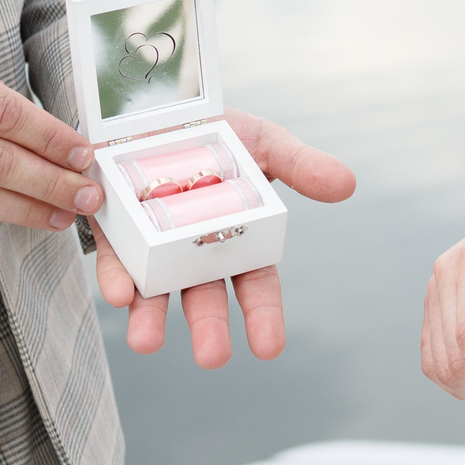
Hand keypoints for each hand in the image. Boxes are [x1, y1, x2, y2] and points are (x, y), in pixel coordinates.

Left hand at [91, 108, 354, 369]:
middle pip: (204, 298)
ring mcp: (154, 249)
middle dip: (208, 328)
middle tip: (212, 356)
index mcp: (239, 243)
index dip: (263, 317)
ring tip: (147, 342)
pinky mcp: (117, 232)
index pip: (255, 288)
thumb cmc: (221, 133)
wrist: (163, 108)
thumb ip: (302, 166)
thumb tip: (347, 184)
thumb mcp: (266, 143)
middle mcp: (195, 255)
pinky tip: (120, 295)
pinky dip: (117, 279)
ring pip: (156, 293)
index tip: (269, 347)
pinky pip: (116, 262)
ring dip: (151, 318)